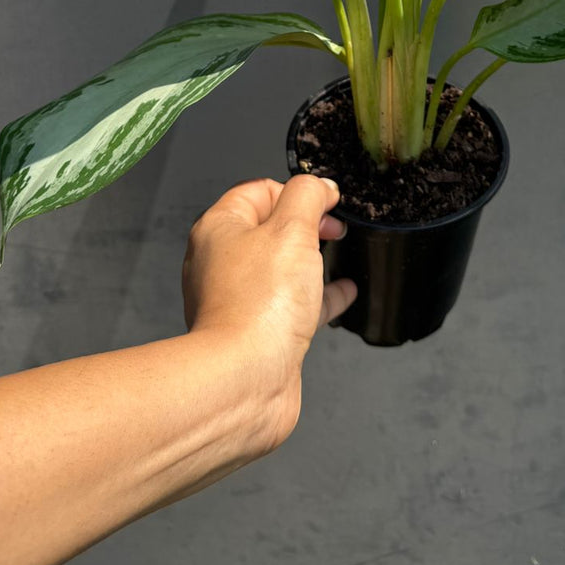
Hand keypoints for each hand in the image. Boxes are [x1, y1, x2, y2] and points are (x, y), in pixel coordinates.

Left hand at [181, 175, 356, 449]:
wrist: (246, 378)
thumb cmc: (260, 304)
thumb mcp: (292, 228)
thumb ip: (308, 195)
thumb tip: (320, 187)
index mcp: (220, 229)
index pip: (259, 190)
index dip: (296, 190)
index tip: (327, 199)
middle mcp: (222, 262)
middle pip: (269, 227)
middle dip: (306, 223)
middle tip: (333, 226)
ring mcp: (240, 299)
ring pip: (281, 267)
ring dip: (312, 259)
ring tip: (339, 253)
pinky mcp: (258, 332)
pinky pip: (292, 304)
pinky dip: (319, 295)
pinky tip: (344, 292)